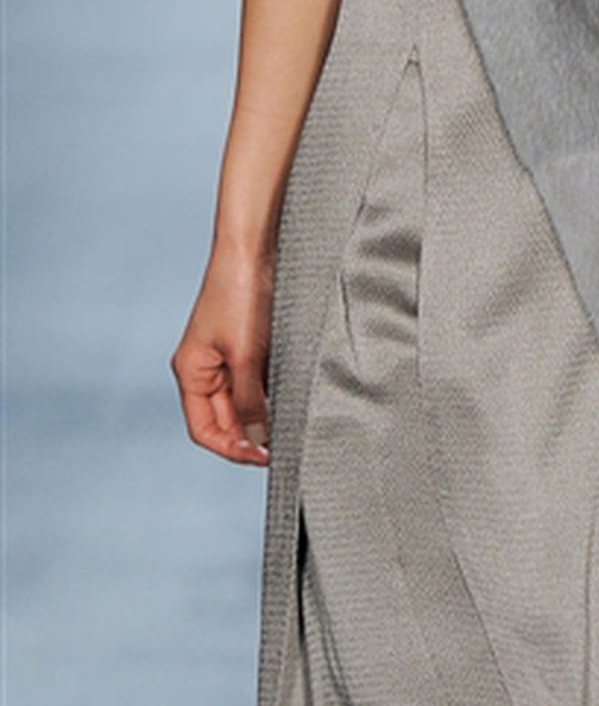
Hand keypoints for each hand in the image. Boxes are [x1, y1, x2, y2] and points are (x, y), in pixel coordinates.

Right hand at [171, 244, 274, 463]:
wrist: (257, 248)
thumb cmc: (240, 294)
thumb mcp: (246, 354)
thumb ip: (251, 398)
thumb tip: (261, 436)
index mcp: (192, 372)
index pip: (205, 430)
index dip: (233, 449)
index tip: (265, 457)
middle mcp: (207, 368)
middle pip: (227, 420)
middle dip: (253, 435)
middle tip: (288, 446)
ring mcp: (230, 357)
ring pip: (247, 402)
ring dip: (268, 416)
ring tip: (295, 426)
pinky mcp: (252, 344)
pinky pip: (262, 381)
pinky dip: (277, 393)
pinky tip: (298, 399)